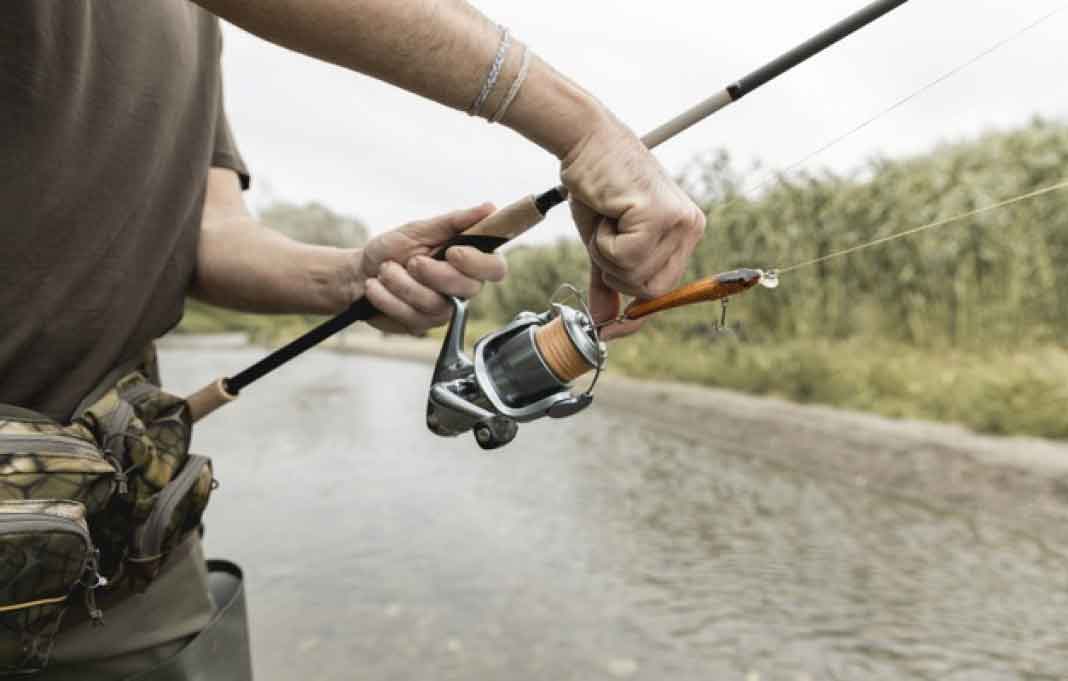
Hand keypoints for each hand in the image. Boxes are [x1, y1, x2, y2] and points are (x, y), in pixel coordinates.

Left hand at [358, 204, 506, 334]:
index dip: (477, 262)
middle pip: (468, 288)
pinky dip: (387, 297)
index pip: (495, 268)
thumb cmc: (393, 249)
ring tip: (385, 270)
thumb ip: (454, 222)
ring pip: (434, 303)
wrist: (359, 273)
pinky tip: (377, 286)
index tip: (452, 252)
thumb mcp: (420, 229)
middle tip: (411, 261)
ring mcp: (443, 309)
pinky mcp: (422, 324)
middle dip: (433, 273)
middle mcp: (461, 288)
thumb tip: (489, 208)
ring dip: (401, 282)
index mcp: (468, 261)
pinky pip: (411, 315)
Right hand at [561, 115, 705, 338]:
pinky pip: (626, 257)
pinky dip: (605, 243)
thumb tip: (603, 324)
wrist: (585, 143)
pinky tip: (609, 212)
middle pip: (652, 291)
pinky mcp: (660, 215)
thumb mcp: (603, 243)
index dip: (635, 312)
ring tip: (607, 220)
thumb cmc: (596, 188)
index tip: (610, 329)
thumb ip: (609, 282)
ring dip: (608, 256)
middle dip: (618, 275)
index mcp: (685, 233)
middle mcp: (690, 227)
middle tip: (605, 240)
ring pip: (638, 277)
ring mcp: (679, 221)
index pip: (664, 291)